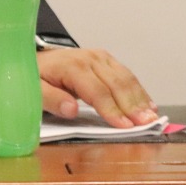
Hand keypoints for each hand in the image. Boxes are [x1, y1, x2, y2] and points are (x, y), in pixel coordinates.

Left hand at [36, 47, 158, 127]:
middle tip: (145, 124)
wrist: (37, 58)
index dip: (112, 109)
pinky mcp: (107, 60)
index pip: (97, 91)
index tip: (124, 126)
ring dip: (140, 99)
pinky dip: (139, 91)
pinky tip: (149, 104)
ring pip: (126, 78)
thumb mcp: (34, 88)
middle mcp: (89, 59)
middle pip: (116, 84)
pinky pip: (127, 75)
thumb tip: (72, 110)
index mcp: (72, 66)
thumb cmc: (37, 76)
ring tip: (151, 117)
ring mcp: (100, 57)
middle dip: (132, 106)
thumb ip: (51, 99)